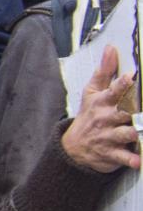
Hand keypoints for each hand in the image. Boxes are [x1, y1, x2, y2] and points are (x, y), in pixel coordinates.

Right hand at [62, 45, 140, 174]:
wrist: (74, 147)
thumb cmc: (89, 116)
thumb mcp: (92, 92)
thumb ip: (105, 72)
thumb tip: (111, 49)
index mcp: (102, 102)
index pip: (113, 91)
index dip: (122, 84)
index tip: (131, 77)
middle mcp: (105, 118)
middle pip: (123, 112)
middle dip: (134, 110)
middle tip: (140, 111)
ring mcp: (108, 136)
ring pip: (124, 133)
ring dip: (133, 133)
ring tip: (139, 131)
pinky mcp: (111, 153)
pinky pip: (122, 157)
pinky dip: (130, 160)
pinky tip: (139, 161)